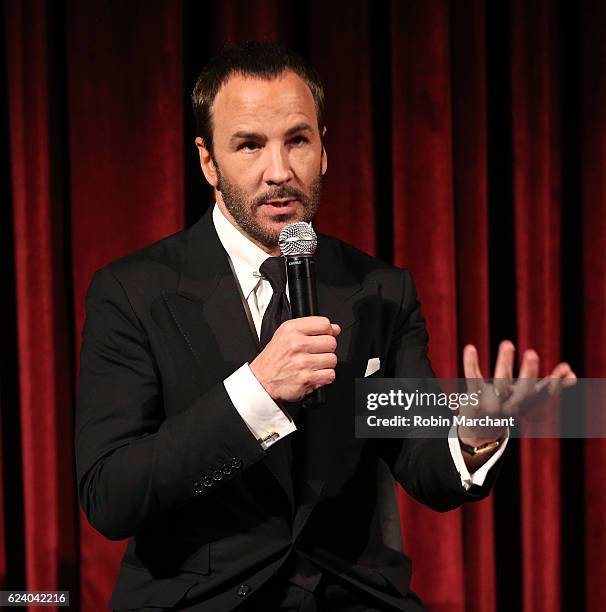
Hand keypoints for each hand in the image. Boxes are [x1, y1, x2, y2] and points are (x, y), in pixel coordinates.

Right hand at [250, 316, 340, 401]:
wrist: (262, 381)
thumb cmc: (274, 359)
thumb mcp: (285, 334)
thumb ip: (311, 327)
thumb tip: (335, 329)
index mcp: (291, 330)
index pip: (324, 324)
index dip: (328, 331)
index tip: (323, 336)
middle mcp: (297, 344)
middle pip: (331, 342)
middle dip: (326, 349)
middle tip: (315, 353)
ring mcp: (302, 362)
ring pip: (332, 359)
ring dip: (325, 364)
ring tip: (313, 365)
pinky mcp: (307, 379)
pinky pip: (330, 375)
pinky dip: (324, 376)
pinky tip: (314, 374)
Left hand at [459, 340, 576, 445]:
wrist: (479, 433)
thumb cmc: (507, 408)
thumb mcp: (528, 399)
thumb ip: (548, 386)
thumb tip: (571, 373)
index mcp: (526, 404)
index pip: (543, 395)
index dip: (554, 383)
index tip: (565, 369)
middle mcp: (511, 406)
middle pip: (523, 390)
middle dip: (529, 373)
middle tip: (532, 353)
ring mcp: (492, 402)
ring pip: (500, 382)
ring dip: (505, 362)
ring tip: (508, 343)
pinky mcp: (474, 397)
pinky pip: (473, 378)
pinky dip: (471, 363)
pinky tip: (470, 348)